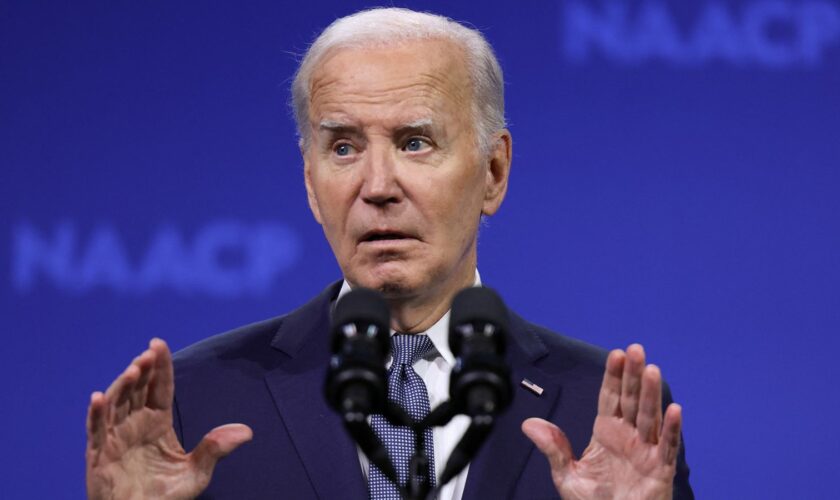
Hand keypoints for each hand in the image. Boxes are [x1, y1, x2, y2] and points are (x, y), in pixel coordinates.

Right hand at [85, 338, 252, 499]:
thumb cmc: (165, 497)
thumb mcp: (196, 473)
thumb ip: (215, 449)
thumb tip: (246, 431)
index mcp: (157, 422)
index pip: (159, 388)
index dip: (160, 366)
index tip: (159, 343)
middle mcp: (135, 424)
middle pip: (137, 390)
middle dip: (142, 370)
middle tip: (148, 354)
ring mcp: (115, 437)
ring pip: (116, 403)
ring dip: (122, 385)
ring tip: (134, 370)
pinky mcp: (98, 454)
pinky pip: (95, 430)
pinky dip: (96, 414)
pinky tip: (99, 398)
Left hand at [522, 344, 681, 499]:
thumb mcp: (568, 475)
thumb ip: (553, 448)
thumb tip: (528, 424)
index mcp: (607, 433)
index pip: (611, 398)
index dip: (614, 376)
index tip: (616, 354)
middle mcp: (629, 437)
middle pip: (632, 400)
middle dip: (633, 375)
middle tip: (636, 349)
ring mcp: (646, 452)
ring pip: (650, 417)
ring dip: (651, 394)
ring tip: (652, 370)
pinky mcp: (661, 471)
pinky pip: (668, 447)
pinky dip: (672, 429)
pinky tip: (674, 410)